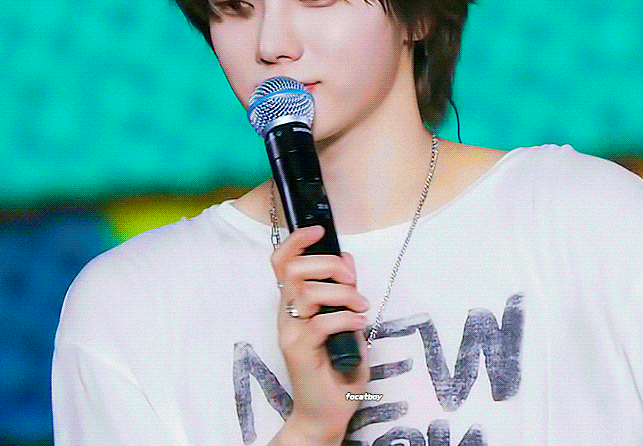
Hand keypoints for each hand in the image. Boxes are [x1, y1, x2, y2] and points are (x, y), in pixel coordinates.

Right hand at [270, 226, 369, 445]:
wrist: (326, 413)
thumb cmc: (336, 368)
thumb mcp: (345, 321)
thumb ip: (343, 292)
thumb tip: (347, 260)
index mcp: (293, 303)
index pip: (282, 261)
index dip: (298, 240)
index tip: (319, 231)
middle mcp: (286, 314)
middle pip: (295, 269)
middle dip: (329, 265)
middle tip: (352, 281)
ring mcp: (290, 332)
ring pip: (308, 292)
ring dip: (343, 294)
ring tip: (360, 308)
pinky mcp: (299, 351)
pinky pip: (322, 322)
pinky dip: (347, 319)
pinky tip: (358, 327)